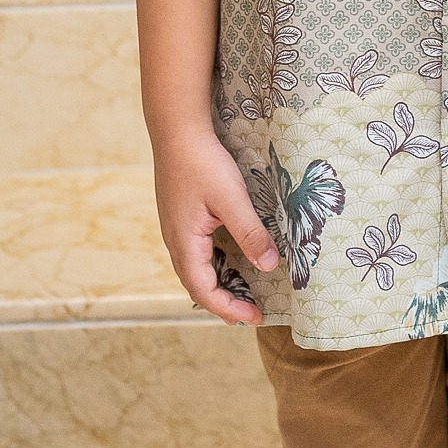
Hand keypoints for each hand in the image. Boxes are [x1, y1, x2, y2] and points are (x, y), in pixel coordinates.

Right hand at [152, 125, 279, 325]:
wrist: (177, 131)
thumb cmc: (203, 164)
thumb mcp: (232, 199)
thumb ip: (250, 233)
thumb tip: (271, 266)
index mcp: (184, 244)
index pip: (205, 291)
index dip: (229, 308)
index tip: (255, 316)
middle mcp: (176, 241)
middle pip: (197, 284)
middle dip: (223, 302)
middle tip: (249, 312)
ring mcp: (176, 228)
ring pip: (195, 267)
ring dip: (217, 283)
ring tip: (240, 292)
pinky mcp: (180, 215)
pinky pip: (195, 250)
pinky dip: (212, 263)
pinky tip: (227, 256)